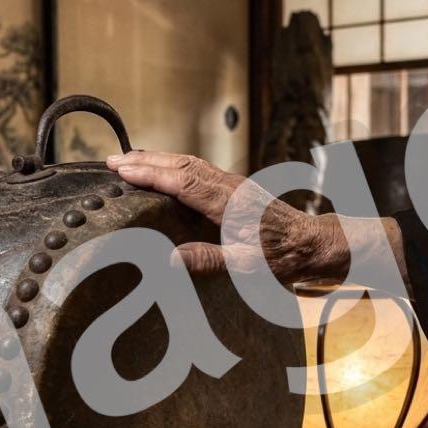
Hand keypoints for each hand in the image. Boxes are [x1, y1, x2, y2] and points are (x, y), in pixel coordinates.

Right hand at [107, 150, 400, 285]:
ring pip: (189, 162)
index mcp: (230, 204)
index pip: (183, 181)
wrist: (315, 244)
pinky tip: (162, 169)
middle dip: (146, 160)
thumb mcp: (247, 268)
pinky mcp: (235, 187)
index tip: (122, 170)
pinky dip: (173, 164)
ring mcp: (233, 184)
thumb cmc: (283, 258)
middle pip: (182, 164)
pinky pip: (198, 168)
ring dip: (157, 159)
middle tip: (113, 161)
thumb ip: (208, 261)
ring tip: (128, 160)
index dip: (150, 174)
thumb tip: (169, 260)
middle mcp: (230, 187)